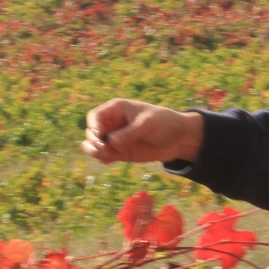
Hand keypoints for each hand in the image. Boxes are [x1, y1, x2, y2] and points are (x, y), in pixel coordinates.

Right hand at [83, 100, 203, 164]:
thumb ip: (129, 133)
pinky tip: (112, 160)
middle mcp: (112, 123)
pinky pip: (103, 155)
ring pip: (93, 145)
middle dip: (94, 141)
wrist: (178, 139)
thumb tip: (110, 142)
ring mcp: (115, 138)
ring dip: (94, 151)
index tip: (100, 137)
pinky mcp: (119, 152)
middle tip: (107, 148)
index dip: (93, 126)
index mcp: (116, 109)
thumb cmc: (163, 123)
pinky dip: (103, 158)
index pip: (95, 116)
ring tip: (107, 156)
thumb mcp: (147, 124)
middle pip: (91, 132)